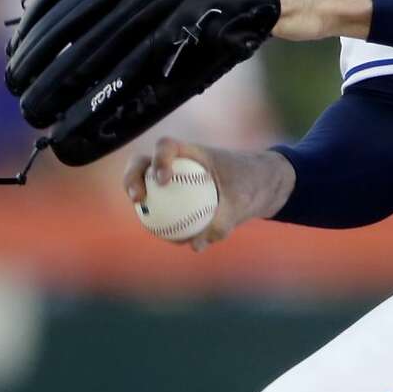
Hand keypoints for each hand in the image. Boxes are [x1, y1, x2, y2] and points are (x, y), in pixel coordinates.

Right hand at [124, 136, 295, 251]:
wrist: (260, 186)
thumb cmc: (251, 184)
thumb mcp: (242, 202)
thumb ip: (221, 221)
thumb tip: (195, 245)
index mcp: (191, 151)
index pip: (165, 146)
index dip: (158, 159)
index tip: (163, 180)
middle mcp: (177, 162)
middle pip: (143, 163)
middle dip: (132, 177)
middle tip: (137, 199)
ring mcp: (174, 179)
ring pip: (148, 189)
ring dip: (142, 205)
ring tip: (152, 227)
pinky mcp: (177, 197)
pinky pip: (165, 210)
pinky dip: (165, 223)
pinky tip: (174, 240)